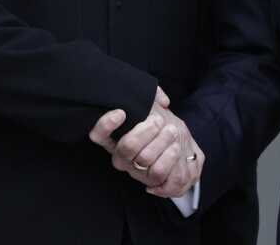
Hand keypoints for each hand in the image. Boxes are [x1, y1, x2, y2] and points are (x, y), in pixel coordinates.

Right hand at [88, 87, 203, 197]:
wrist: (180, 148)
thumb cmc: (162, 126)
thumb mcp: (156, 107)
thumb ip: (156, 96)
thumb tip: (163, 100)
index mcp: (115, 139)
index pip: (99, 135)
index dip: (106, 125)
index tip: (122, 112)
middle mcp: (122, 158)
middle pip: (127, 147)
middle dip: (146, 130)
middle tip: (159, 120)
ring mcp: (136, 171)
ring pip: (145, 160)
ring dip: (162, 142)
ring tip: (173, 131)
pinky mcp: (153, 182)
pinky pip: (160, 175)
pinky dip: (170, 160)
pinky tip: (176, 148)